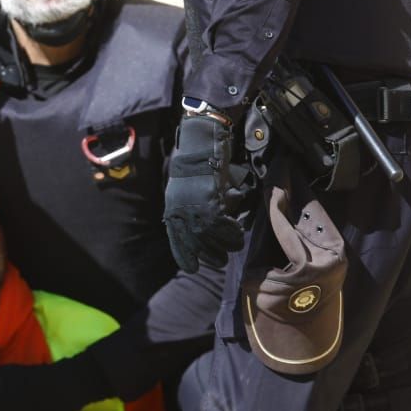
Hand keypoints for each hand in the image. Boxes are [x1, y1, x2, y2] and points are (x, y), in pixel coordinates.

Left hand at [164, 112, 255, 272]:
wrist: (200, 142)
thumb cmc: (197, 164)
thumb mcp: (187, 191)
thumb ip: (191, 209)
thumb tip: (205, 229)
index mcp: (172, 210)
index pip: (176, 241)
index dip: (184, 257)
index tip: (193, 268)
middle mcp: (179, 211)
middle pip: (194, 244)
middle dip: (209, 256)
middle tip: (222, 261)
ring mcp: (193, 207)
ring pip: (210, 238)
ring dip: (225, 245)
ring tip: (235, 246)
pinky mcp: (208, 200)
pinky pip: (221, 225)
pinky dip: (231, 231)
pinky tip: (238, 231)